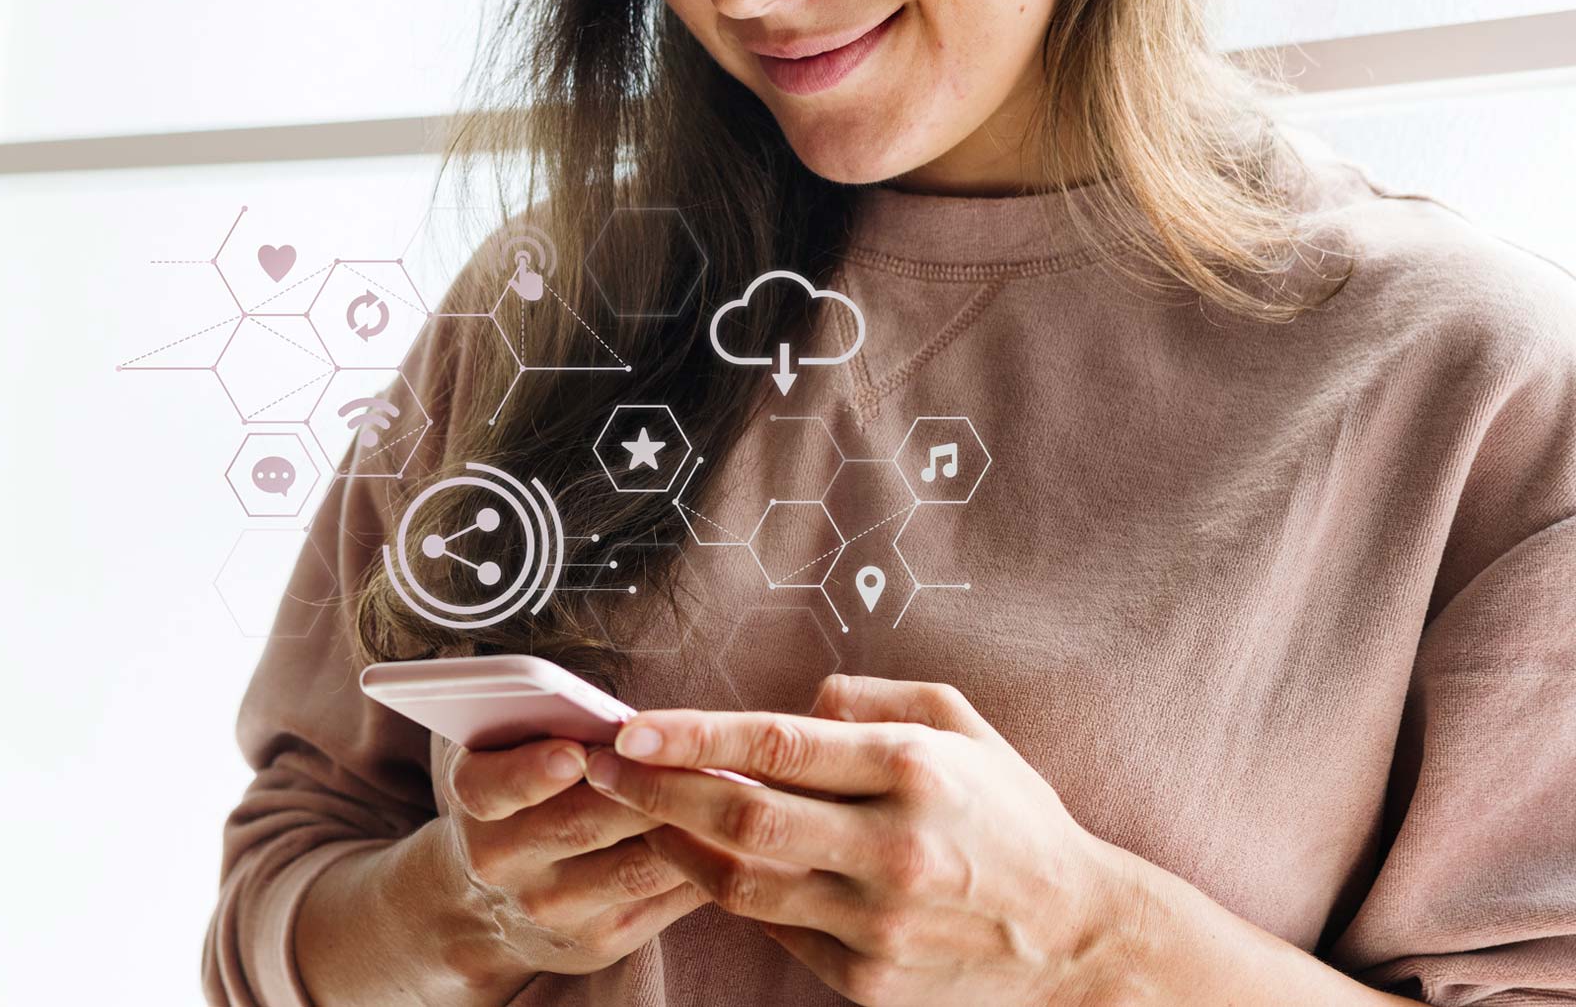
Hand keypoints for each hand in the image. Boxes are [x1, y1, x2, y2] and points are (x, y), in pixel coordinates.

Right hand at [428, 737, 707, 984]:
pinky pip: (664, 897)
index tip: (575, 753)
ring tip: (731, 786)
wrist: (488, 905)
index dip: (532, 772)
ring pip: (636, 866)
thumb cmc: (517, 796)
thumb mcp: (503, 752)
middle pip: (583, 824)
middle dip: (646, 787)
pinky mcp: (599, 939)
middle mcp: (503, 861)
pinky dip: (703, 862)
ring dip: (688, 826)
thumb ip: (541, 722)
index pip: (493, 787)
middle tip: (697, 751)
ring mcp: (552, 907)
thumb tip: (625, 713)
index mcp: (475, 800)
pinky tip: (729, 832)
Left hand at [582, 675, 1134, 1006]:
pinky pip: (774, 929)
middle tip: (602, 767)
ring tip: (635, 814)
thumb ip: (873, 699)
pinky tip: (702, 863)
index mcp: (914, 769)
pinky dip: (729, 893)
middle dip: (657, 789)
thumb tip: (794, 702)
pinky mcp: (866, 981)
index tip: (630, 727)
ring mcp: (877, 923)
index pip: (779, 744)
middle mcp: (891, 846)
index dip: (693, 735)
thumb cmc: (1014, 815)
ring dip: (675, 845)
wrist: (1076, 938)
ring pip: (742, 881)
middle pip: (742, 814)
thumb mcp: (963, 726)